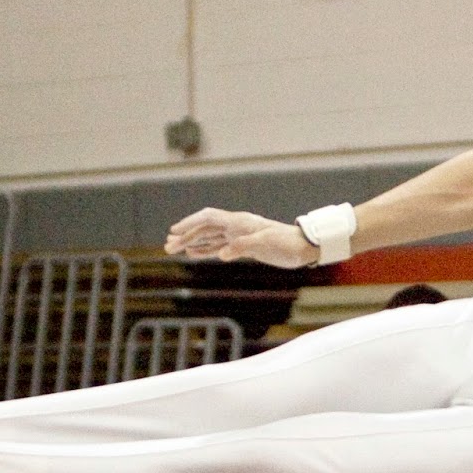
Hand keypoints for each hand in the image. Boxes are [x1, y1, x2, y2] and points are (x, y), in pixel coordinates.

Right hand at [164, 208, 316, 268]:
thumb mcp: (267, 245)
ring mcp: (239, 236)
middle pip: (204, 228)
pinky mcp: (244, 246)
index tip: (173, 233)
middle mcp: (236, 226)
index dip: (190, 224)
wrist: (305, 248)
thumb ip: (243, 247)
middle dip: (185, 236)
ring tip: (173, 249)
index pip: (208, 219)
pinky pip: (218, 246)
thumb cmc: (288, 244)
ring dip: (191, 243)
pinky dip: (204, 249)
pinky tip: (193, 254)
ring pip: (209, 237)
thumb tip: (221, 254)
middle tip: (167, 247)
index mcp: (240, 222)